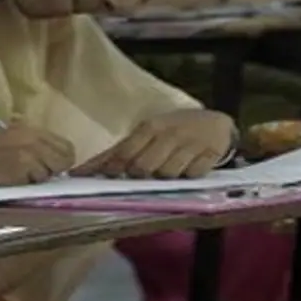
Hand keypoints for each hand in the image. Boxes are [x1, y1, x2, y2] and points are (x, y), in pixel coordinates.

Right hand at [0, 124, 75, 185]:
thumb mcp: (6, 141)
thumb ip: (31, 147)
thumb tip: (54, 162)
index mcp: (28, 128)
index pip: (66, 146)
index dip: (60, 160)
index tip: (48, 169)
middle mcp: (30, 137)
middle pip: (65, 159)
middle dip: (54, 171)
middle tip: (32, 176)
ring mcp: (25, 152)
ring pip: (51, 172)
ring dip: (38, 180)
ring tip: (15, 178)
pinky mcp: (17, 168)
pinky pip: (35, 182)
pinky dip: (26, 186)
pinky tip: (8, 181)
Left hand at [73, 110, 234, 178]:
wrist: (216, 122)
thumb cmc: (174, 130)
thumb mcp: (150, 132)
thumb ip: (126, 150)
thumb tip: (94, 169)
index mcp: (148, 128)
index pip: (121, 152)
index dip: (104, 168)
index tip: (84, 178)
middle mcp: (166, 134)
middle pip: (141, 167)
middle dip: (138, 175)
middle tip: (142, 175)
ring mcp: (188, 144)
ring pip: (166, 174)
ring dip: (166, 177)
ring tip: (171, 166)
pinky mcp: (209, 155)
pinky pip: (192, 175)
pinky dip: (189, 175)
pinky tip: (191, 166)